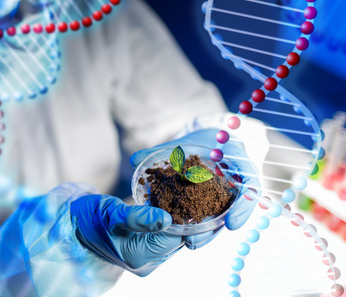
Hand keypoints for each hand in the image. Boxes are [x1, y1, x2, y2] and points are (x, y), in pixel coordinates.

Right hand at [70, 194, 183, 275]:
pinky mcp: (145, 249)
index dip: (187, 218)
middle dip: (186, 215)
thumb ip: (137, 217)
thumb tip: (167, 219)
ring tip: (185, 193)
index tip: (193, 195)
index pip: (175, 238)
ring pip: (174, 235)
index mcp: (139, 256)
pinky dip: (170, 218)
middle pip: (178, 238)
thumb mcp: (110, 213)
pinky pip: (166, 234)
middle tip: (191, 190)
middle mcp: (147, 261)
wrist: (73, 225)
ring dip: (179, 216)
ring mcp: (146, 257)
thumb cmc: (88, 217)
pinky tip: (173, 202)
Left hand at [130, 129, 259, 231]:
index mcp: (239, 161)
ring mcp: (228, 195)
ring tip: (188, 244)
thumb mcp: (188, 141)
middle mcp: (237, 182)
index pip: (250, 186)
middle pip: (232, 211)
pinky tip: (185, 234)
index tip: (231, 225)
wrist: (214, 141)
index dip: (242, 208)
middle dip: (213, 229)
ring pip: (221, 217)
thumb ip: (162, 150)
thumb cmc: (206, 139)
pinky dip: (200, 225)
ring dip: (206, 232)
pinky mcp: (217, 202)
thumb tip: (134, 160)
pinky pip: (211, 215)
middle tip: (193, 242)